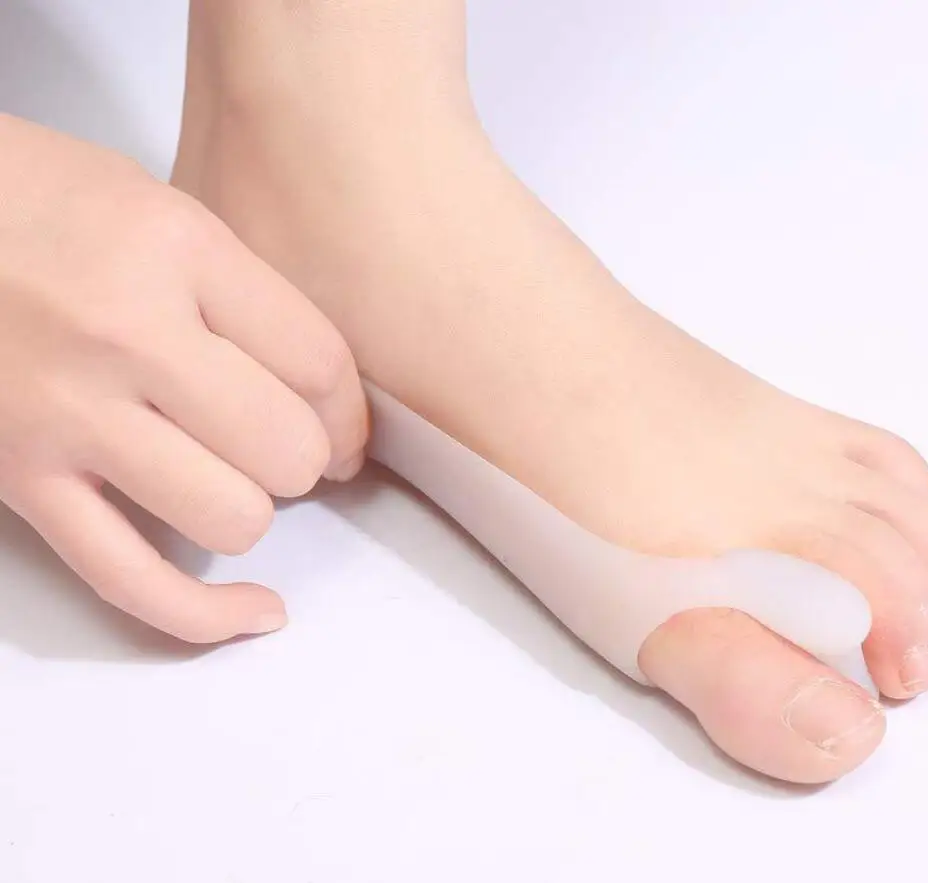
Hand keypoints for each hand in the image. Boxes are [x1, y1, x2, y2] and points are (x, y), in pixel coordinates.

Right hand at [0, 115, 368, 640]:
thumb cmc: (32, 202)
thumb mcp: (157, 206)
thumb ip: (243, 293)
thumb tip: (324, 390)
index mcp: (174, 250)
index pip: (318, 363)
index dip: (351, 410)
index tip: (345, 425)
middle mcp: (126, 337)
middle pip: (286, 449)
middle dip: (306, 458)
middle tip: (289, 444)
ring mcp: (67, 418)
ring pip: (231, 518)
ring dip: (253, 508)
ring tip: (233, 477)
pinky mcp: (22, 481)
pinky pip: (133, 580)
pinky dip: (206, 614)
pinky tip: (256, 609)